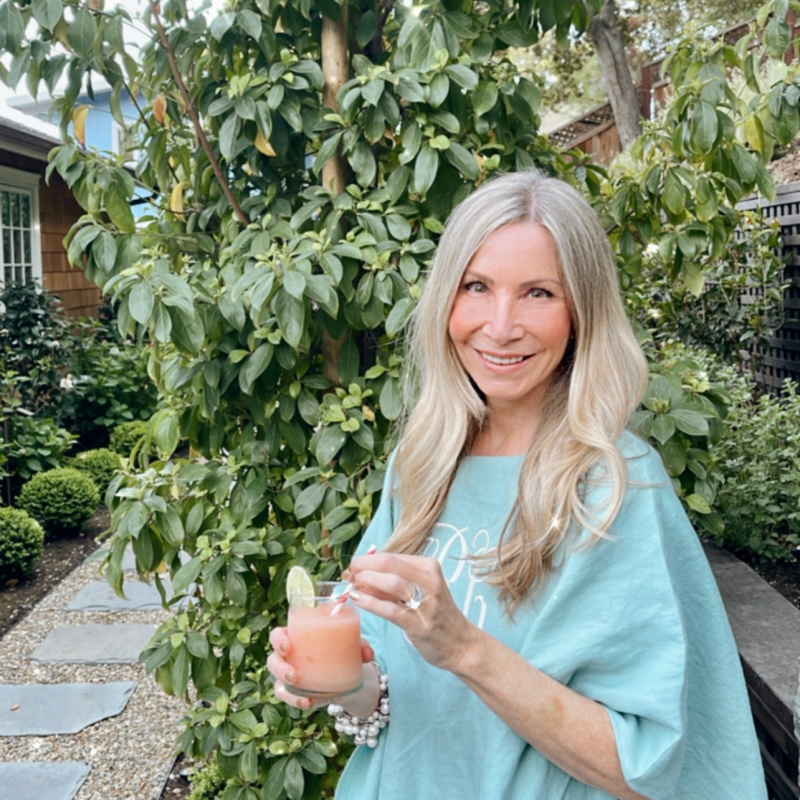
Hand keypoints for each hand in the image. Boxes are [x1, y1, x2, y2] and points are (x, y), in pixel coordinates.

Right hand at [266, 627, 374, 709]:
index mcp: (298, 636)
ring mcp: (291, 676)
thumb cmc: (343, 649)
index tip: (288, 644)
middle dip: (279, 668)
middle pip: (273, 660)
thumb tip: (368, 654)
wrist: (347, 673)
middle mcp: (289, 656)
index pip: (277, 634)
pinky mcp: (297, 692)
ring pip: (277, 682)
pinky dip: (296, 700)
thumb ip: (360, 646)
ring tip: (302, 694)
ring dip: (286, 688)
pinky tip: (308, 702)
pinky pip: (289, 698)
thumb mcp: (351, 644)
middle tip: (294, 674)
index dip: (278, 639)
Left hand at [344, 552, 476, 672]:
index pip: (391, 556)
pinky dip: (370, 602)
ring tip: (352, 586)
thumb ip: (393, 582)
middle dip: (363, 566)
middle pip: (389, 563)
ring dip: (366, 581)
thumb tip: (361, 575)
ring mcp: (426, 601)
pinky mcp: (419, 623)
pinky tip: (358, 600)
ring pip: (390, 582)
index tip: (353, 567)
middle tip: (349, 575)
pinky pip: (390, 609)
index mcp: (428, 566)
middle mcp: (429, 580)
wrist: (461, 643)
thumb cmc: (435, 614)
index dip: (367, 559)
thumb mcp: (419, 590)